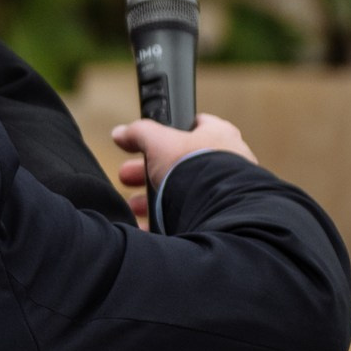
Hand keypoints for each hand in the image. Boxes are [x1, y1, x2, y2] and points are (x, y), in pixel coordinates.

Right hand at [111, 113, 256, 225]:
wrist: (219, 209)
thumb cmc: (200, 168)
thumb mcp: (159, 141)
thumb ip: (139, 133)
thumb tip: (122, 132)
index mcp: (219, 134)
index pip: (192, 126)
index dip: (166, 133)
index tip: (146, 143)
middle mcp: (229, 160)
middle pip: (181, 163)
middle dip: (151, 171)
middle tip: (130, 177)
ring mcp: (226, 189)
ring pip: (185, 190)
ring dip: (158, 197)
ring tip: (137, 206)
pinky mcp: (221, 213)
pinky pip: (190, 214)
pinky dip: (169, 218)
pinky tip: (150, 224)